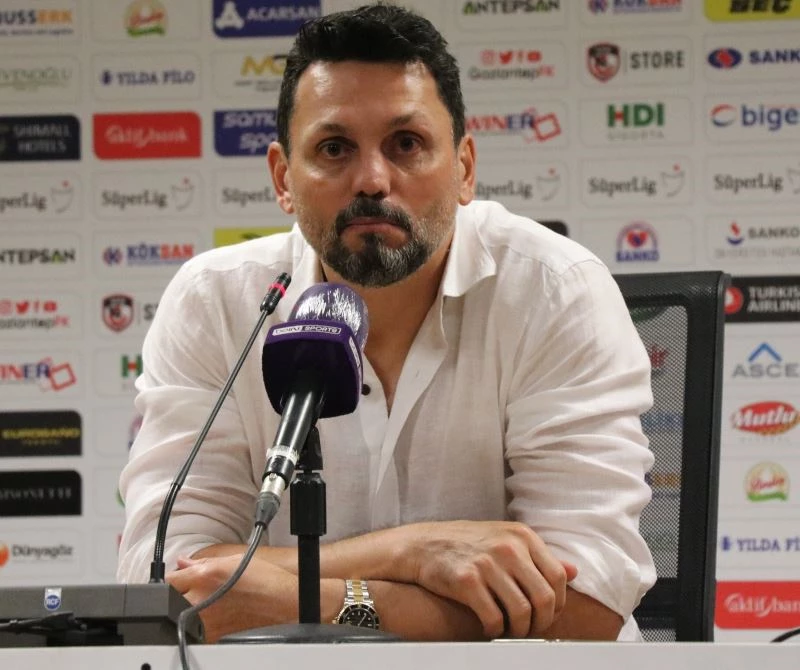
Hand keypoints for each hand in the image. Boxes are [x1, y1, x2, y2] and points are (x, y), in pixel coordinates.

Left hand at [167, 554, 298, 642]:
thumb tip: (184, 563)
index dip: (171, 577)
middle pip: (168, 598)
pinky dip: (197, 622)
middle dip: (175, 593)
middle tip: (190, 589)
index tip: (176, 578)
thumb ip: (203, 563)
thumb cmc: (266, 581)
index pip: (168, 578)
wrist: (284, 604)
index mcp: (205, 576)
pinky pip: (194, 629)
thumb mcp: (235, 560)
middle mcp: (201, 599)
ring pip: (178, 615)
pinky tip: (213, 614)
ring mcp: (205, 621)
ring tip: (205, 602)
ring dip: (185, 608)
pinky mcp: (211, 637)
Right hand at [404, 520, 577, 638]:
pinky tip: (490, 628)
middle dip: (541, 622)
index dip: (557, 602)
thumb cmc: (466, 544)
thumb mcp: (504, 539)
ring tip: (511, 631)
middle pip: (544, 597)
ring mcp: (487, 563)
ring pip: (522, 612)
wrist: (423, 544)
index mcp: (521, 536)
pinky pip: (494, 618)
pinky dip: (496, 630)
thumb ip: (537, 556)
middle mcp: (508, 547)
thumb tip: (574, 571)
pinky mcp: (467, 580)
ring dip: (520, 630)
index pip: (558, 576)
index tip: (547, 614)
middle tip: (531, 630)